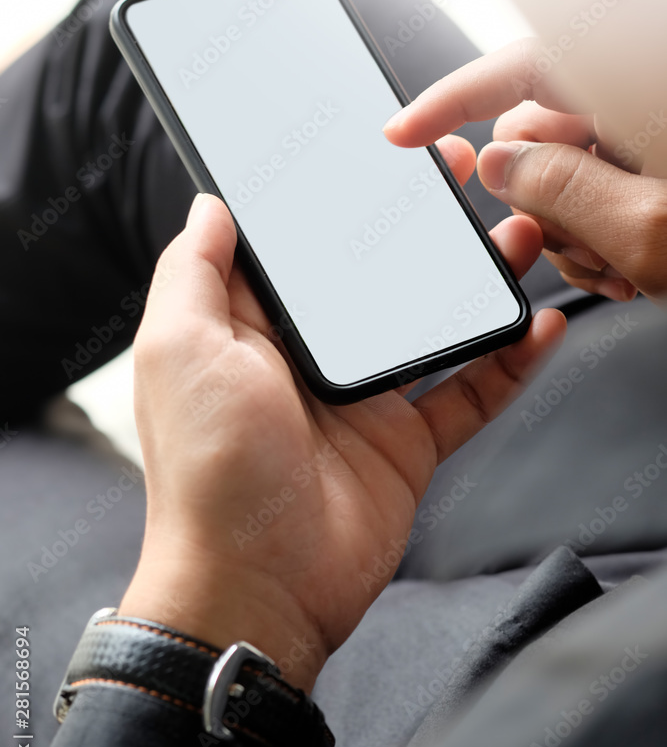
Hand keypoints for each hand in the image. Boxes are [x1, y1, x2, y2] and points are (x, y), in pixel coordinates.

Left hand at [120, 175, 564, 691]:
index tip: (378, 159)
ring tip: (515, 240)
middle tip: (459, 184)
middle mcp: (306, 361)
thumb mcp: (178, 350)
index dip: (334, 203)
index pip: (299, 252)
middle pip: (373, 283)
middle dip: (416, 234)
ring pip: (428, 328)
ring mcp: (361, 404)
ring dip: (472, 285)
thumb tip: (212, 206)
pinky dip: (504, 365)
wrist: (259, 587)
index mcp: (249, 332)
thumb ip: (194, 271)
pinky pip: (466, 395)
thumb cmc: (208, 471)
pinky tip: (536, 327)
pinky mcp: (405, 446)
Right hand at [384, 38, 666, 303]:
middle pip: (537, 136)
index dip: (452, 101)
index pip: (521, 67)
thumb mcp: (647, 229)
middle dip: (539, 203)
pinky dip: (601, 235)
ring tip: (620, 268)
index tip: (403, 134)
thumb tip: (496, 166)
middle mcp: (638, 96)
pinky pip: (598, 190)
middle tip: (584, 249)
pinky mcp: (657, 161)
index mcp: (634, 84)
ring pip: (563, 174)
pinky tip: (633, 268)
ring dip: (574, 232)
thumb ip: (559, 190)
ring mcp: (650, 130)